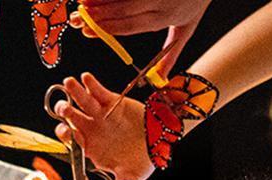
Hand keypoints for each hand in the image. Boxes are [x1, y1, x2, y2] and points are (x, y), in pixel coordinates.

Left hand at [53, 73, 152, 179]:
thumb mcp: (133, 178)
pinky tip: (85, 78)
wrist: (160, 140)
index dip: (67, 135)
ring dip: (74, 93)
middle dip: (65, 113)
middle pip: (72, 119)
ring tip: (68, 84)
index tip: (66, 131)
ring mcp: (100, 115)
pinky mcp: (112, 102)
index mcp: (91, 148)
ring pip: (82, 102)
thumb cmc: (143, 160)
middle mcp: (92, 130)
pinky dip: (91, 84)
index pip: (73, 141)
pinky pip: (98, 92)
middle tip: (63, 107)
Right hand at [72, 0, 207, 73]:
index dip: (107, 29)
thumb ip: (170, 54)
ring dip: (99, 0)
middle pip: (124, 10)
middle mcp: (160, 0)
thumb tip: (160, 79)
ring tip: (81, 4)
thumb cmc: (194, 4)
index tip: (87, 31)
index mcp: (164, 18)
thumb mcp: (186, 30)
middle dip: (98, 15)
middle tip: (77, 18)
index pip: (131, 25)